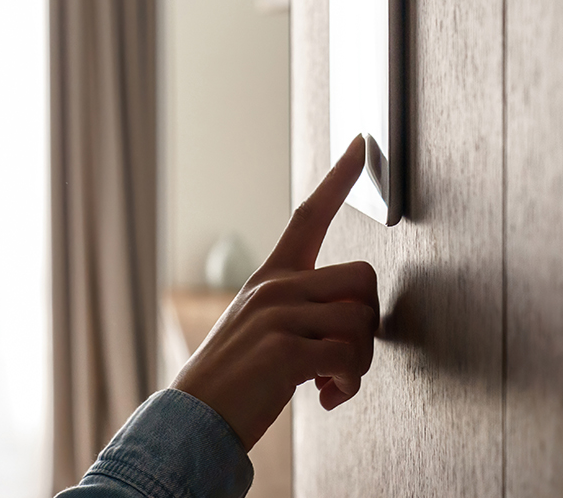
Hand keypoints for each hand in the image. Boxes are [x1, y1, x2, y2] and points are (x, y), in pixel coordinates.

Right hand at [171, 135, 379, 449]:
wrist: (194, 419)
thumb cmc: (236, 379)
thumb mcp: (263, 329)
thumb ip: (303, 310)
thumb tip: (354, 321)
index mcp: (271, 277)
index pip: (309, 215)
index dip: (340, 178)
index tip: (363, 143)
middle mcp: (275, 287)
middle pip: (363, 279)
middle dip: (368, 324)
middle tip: (344, 358)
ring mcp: (278, 315)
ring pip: (361, 321)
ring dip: (359, 363)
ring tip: (330, 383)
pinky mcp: (284, 350)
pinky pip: (349, 358)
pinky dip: (347, 386)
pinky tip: (324, 397)